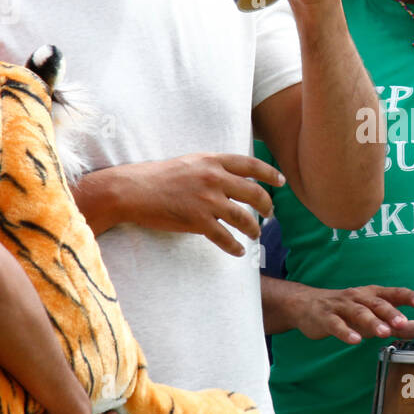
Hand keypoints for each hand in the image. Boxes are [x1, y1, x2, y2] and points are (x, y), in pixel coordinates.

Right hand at [143, 152, 283, 255]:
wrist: (132, 190)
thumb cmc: (159, 176)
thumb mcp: (190, 163)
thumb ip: (212, 168)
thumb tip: (232, 179)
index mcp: (213, 161)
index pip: (251, 166)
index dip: (270, 174)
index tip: (281, 182)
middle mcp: (214, 179)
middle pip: (254, 193)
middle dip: (266, 206)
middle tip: (270, 214)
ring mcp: (207, 200)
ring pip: (243, 218)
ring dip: (253, 229)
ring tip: (256, 235)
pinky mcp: (197, 221)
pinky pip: (224, 237)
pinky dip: (234, 246)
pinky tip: (239, 251)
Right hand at [295, 285, 413, 344]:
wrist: (306, 305)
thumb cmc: (347, 310)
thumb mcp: (374, 315)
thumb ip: (399, 324)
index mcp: (372, 295)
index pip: (393, 293)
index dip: (408, 296)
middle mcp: (358, 297)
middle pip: (377, 303)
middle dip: (391, 313)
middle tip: (403, 323)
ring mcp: (341, 307)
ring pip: (358, 312)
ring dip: (372, 322)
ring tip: (384, 332)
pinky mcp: (326, 318)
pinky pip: (336, 324)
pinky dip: (346, 332)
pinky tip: (355, 340)